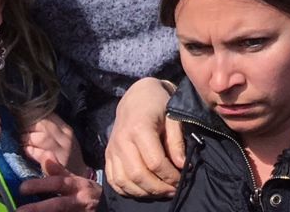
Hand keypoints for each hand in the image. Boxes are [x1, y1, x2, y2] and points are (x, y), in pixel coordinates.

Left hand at [16, 160, 100, 211]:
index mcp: (76, 186)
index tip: (22, 188)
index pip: (58, 183)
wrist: (108, 205)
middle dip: (38, 208)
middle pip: (57, 204)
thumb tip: (45, 154)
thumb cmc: (86, 191)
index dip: (41, 185)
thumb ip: (59, 169)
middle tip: (19, 211)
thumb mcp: (75, 179)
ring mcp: (78, 211)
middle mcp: (78, 200)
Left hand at [23, 112, 88, 177]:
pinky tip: (27, 151)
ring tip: (22, 141)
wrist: (78, 177)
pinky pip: (40, 153)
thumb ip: (50, 130)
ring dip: (28, 138)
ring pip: (42, 137)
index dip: (33, 115)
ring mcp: (62, 151)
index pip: (49, 115)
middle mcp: (65, 138)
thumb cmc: (66, 157)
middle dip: (28, 126)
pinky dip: (30, 150)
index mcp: (66, 130)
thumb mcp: (62, 140)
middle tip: (19, 129)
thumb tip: (27, 120)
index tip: (22, 117)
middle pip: (44, 124)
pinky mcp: (55, 163)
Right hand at [103, 78, 182, 197]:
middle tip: (174, 190)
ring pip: (124, 181)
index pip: (154, 162)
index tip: (181, 179)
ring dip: (144, 192)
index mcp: (139, 128)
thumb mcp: (173, 116)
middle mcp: (122, 141)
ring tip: (161, 192)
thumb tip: (182, 165)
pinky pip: (113, 180)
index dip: (169, 175)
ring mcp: (112, 149)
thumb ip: (176, 141)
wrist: (136, 96)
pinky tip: (143, 191)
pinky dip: (127, 190)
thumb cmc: (159, 104)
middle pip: (138, 175)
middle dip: (158, 188)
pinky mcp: (108, 155)